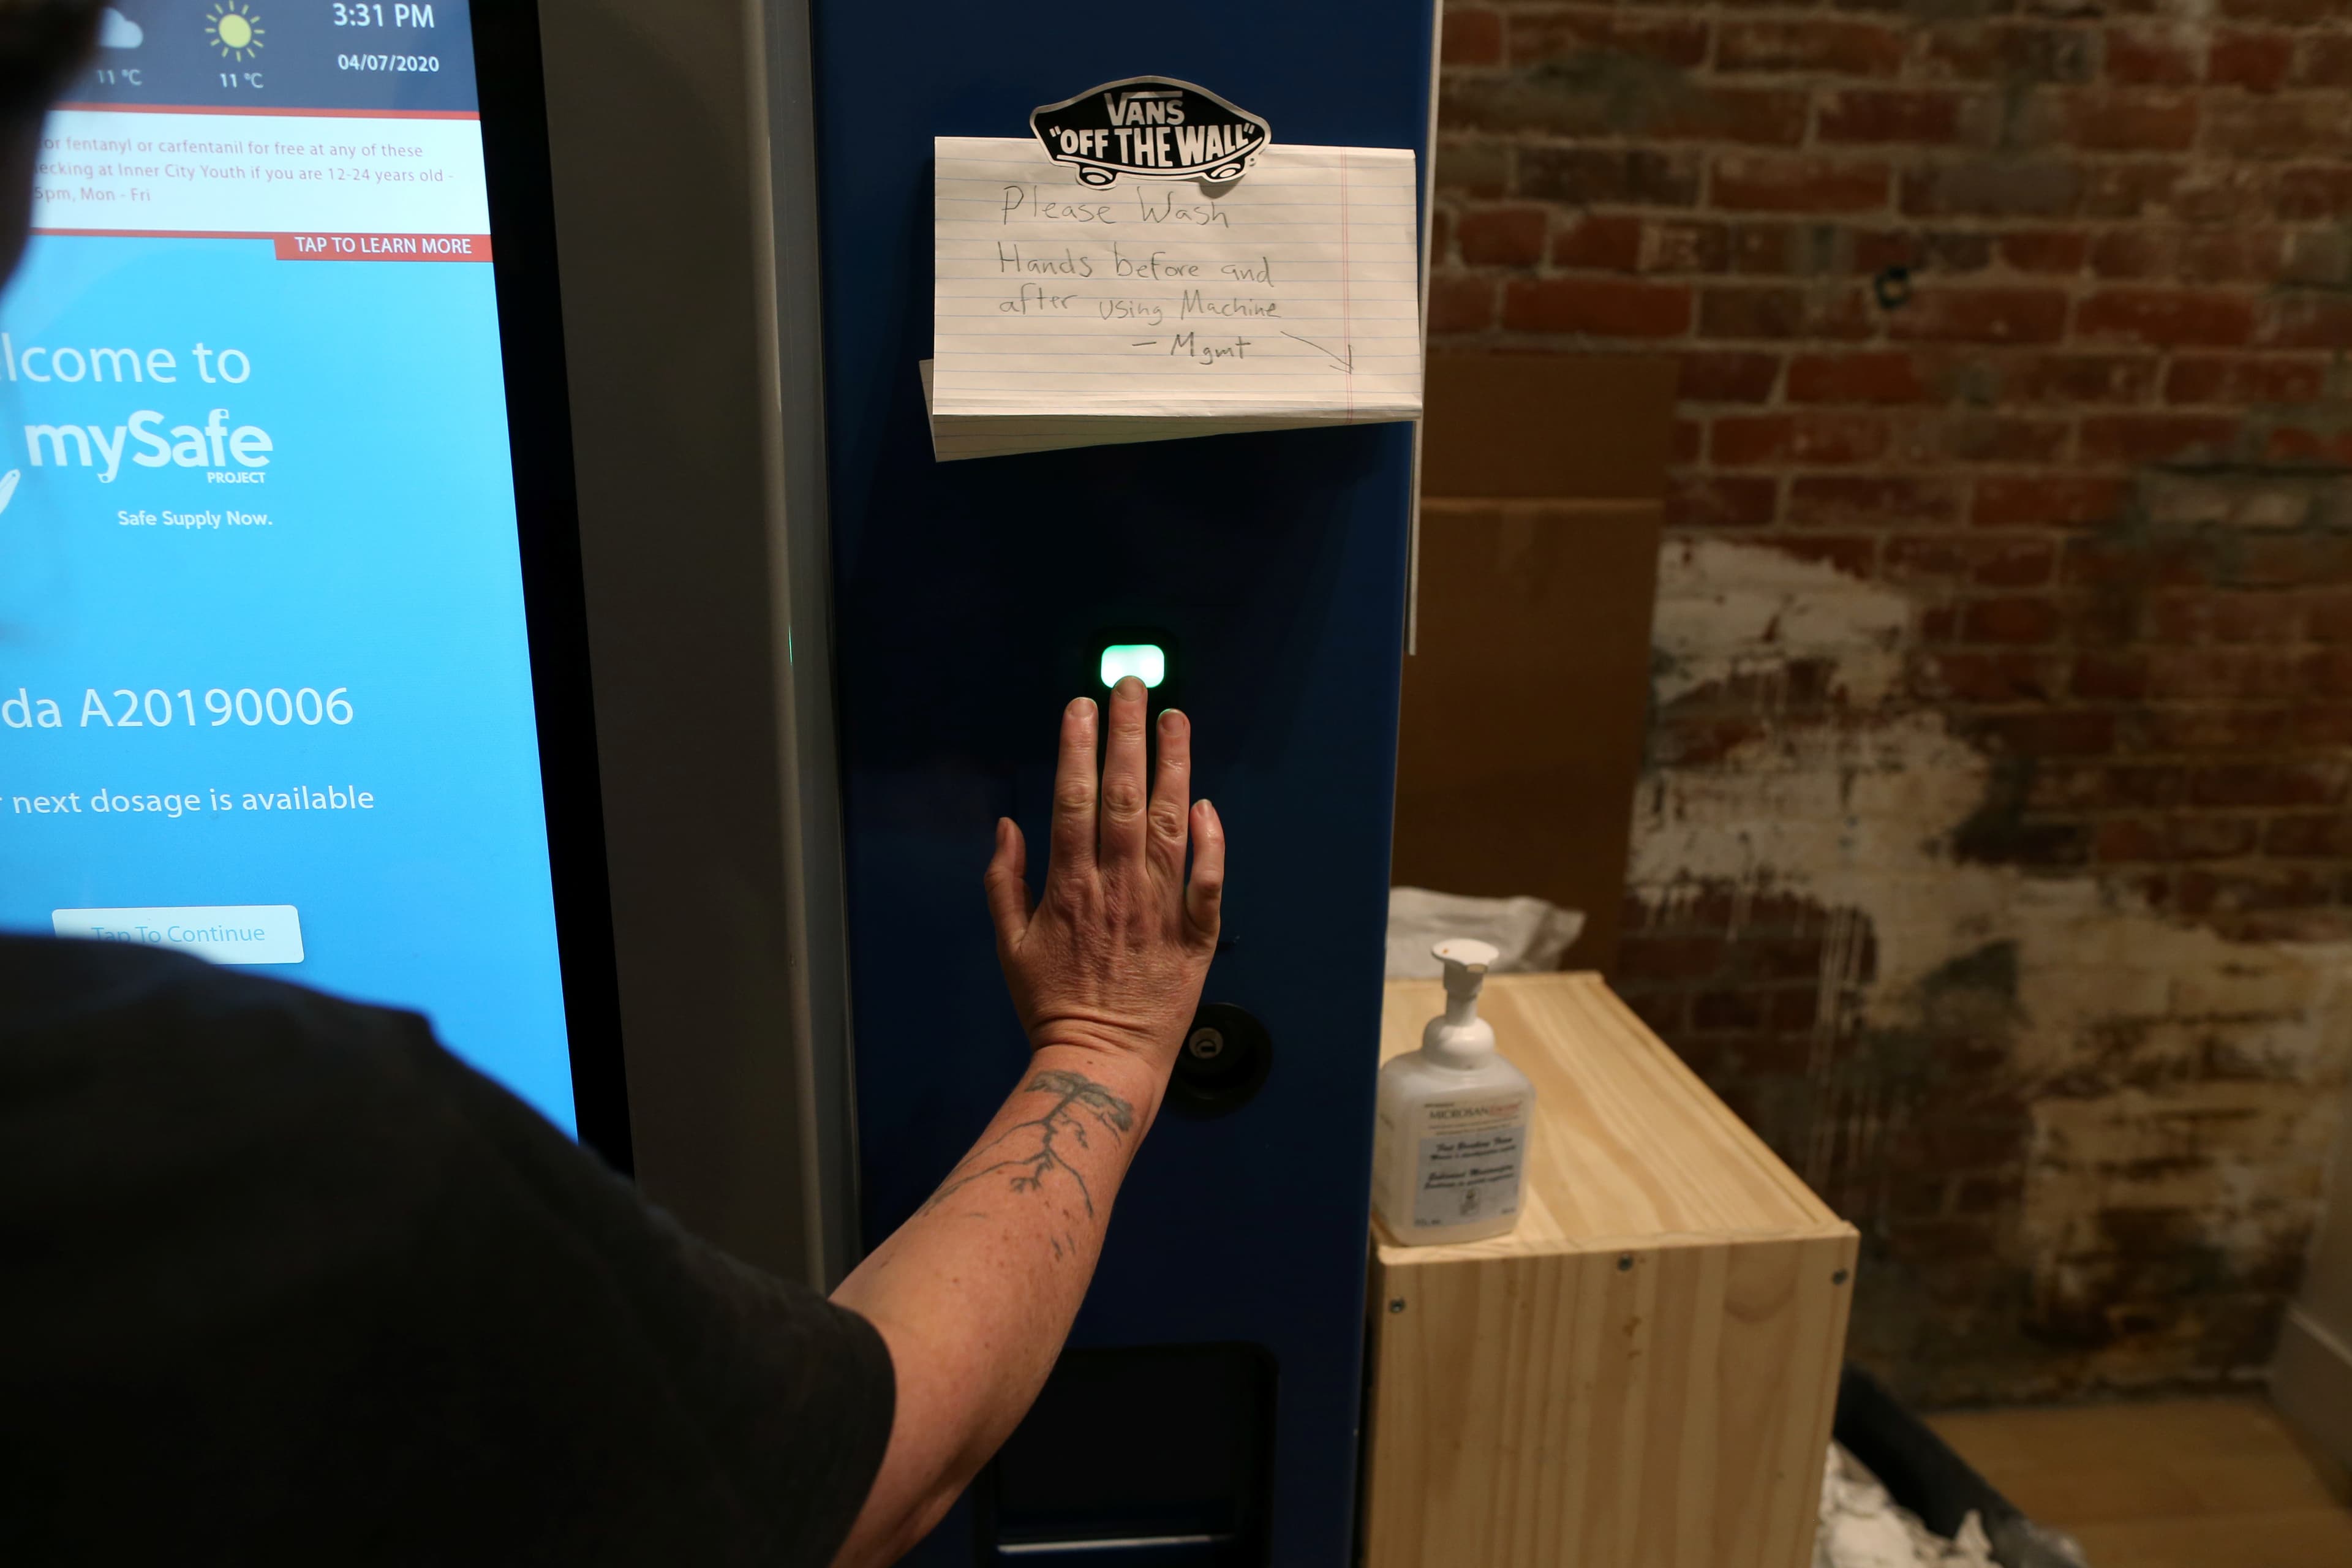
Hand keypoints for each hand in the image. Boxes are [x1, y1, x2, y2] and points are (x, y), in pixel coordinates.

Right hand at [985, 678, 1224, 1084]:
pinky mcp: (1195, 935)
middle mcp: (1117, 886)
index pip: (1075, 798)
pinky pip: (1208, 880)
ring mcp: (1160, 908)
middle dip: (1128, 735)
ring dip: (1174, 766)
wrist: (1100, 1061)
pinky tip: (1207, 804)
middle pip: (1125, 795)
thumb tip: (1007, 827)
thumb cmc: (1052, 1005)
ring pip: (1170, 823)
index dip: (1079, 747)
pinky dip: (1211, 842)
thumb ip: (1003, 882)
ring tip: (1175, 719)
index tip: (1081, 706)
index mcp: (1070, 885)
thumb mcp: (1009, 945)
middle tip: (1132, 685)